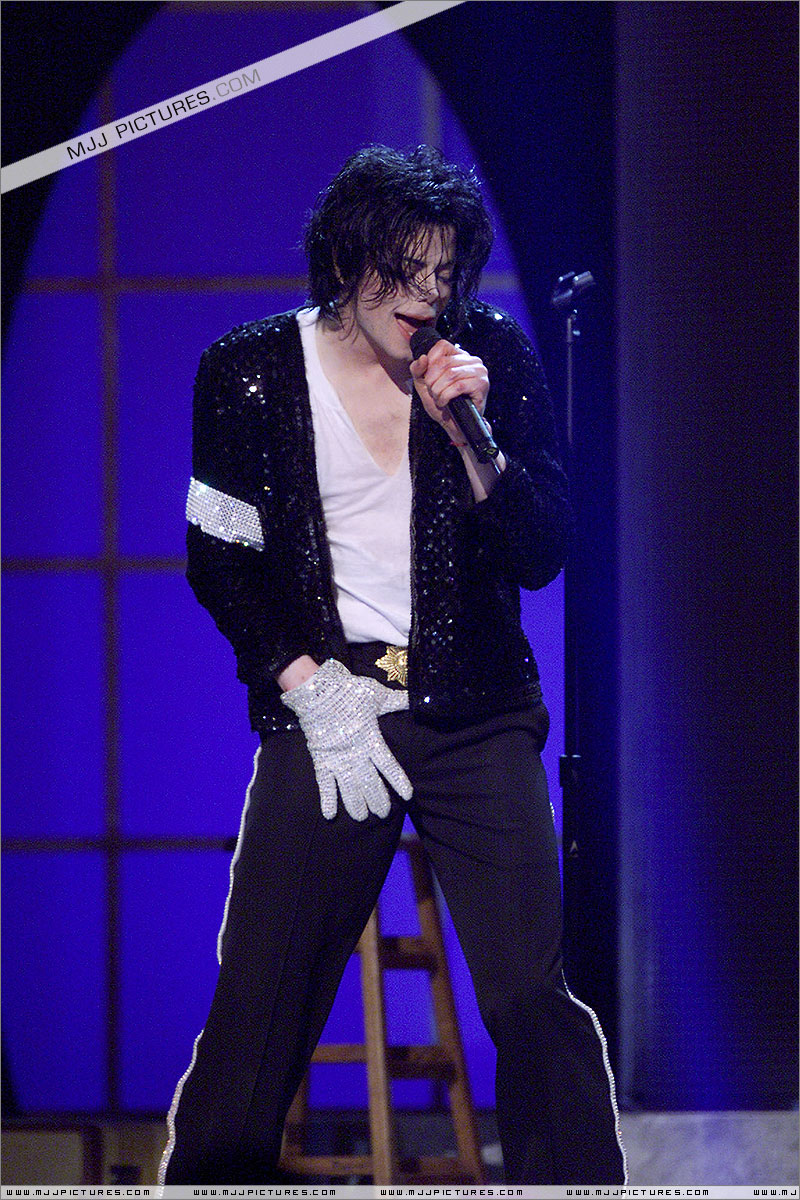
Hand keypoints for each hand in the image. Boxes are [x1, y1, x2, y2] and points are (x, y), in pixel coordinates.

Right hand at [280, 658, 411, 820]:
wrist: (318, 691)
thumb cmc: (350, 692)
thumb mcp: (378, 695)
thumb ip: (397, 701)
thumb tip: (417, 696)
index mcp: (371, 740)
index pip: (389, 766)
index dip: (398, 781)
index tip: (408, 796)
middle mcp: (356, 754)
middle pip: (370, 784)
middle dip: (377, 800)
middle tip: (383, 814)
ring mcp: (338, 759)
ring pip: (350, 789)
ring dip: (356, 804)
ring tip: (362, 817)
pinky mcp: (321, 759)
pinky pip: (324, 784)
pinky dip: (327, 800)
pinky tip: (330, 815)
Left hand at [410, 338, 489, 443]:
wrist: (454, 425)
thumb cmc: (442, 403)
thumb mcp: (424, 384)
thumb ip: (418, 369)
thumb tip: (423, 358)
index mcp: (459, 356)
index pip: (441, 346)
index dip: (430, 363)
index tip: (428, 379)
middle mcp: (472, 360)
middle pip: (444, 362)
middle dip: (432, 381)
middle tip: (433, 393)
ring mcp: (479, 371)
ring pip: (450, 374)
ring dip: (439, 390)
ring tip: (439, 399)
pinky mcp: (481, 385)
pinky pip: (458, 386)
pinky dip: (446, 396)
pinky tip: (445, 403)